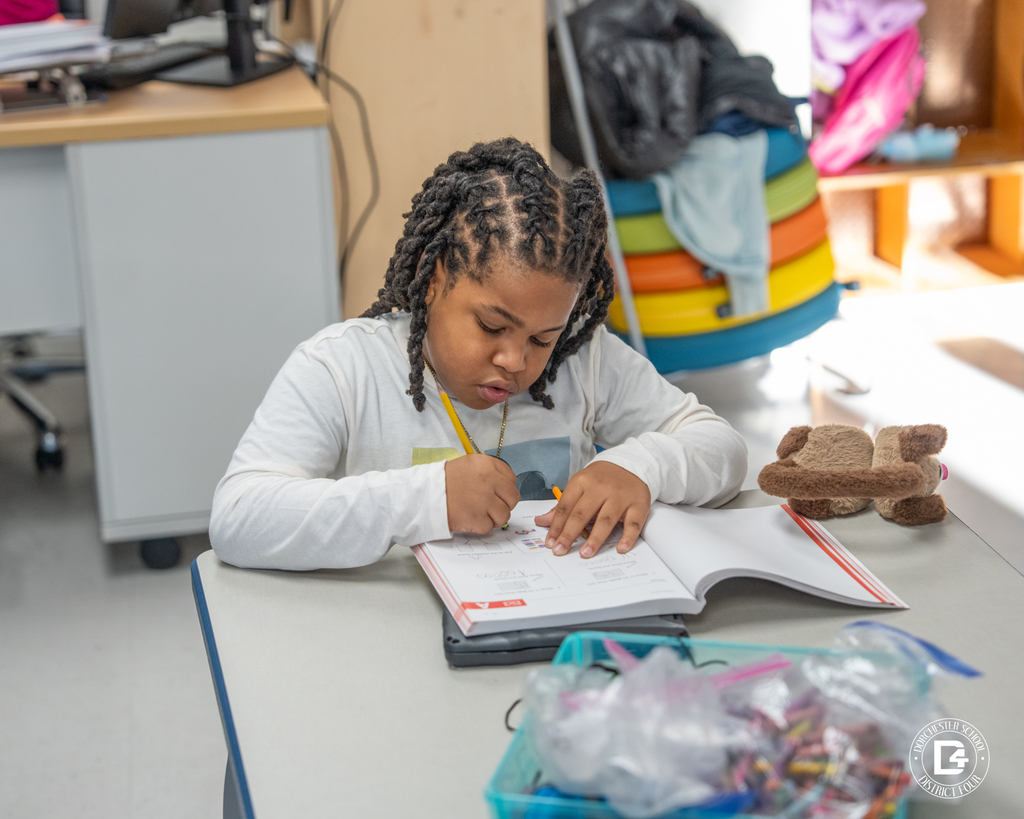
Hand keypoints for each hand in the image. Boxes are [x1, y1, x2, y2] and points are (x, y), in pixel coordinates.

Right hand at [444, 454, 519, 533]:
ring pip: (504, 515)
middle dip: (504, 503)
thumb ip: (489, 471)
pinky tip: (470, 518)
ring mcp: (484, 501)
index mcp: (487, 464)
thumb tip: (507, 484)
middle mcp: (489, 480)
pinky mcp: (476, 519)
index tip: (495, 491)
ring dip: (494, 517)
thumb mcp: (468, 464)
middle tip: (491, 505)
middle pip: (513, 498)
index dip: (504, 488)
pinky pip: (490, 527)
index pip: (512, 479)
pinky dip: (481, 526)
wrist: (424, 495)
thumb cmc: (444, 480)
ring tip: (480, 513)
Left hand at [534, 462, 650, 558]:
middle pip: (582, 513)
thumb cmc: (601, 479)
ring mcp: (621, 496)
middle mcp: (601, 488)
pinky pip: (633, 522)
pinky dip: (628, 537)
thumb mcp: (580, 486)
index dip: (556, 526)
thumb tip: (541, 521)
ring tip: (585, 554)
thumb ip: (563, 506)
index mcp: (582, 482)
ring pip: (606, 519)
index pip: (566, 507)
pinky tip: (621, 549)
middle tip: (560, 551)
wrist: (631, 463)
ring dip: (595, 538)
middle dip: (569, 534)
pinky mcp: (639, 503)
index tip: (550, 543)